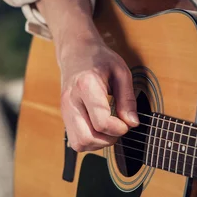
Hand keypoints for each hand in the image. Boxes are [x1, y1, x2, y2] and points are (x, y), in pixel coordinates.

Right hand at [36, 0, 138, 151]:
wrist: (76, 52)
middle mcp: (71, 100)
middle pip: (87, 137)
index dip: (119, 129)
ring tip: (109, 130)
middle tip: (119, 128)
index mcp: (87, 86)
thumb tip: (132, 123)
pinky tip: (99, 130)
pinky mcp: (64, 117)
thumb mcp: (121, 72)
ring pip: (79, 143)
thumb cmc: (100, 60)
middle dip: (108, 140)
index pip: (101, 122)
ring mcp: (65, 110)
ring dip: (98, 143)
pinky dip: (90, 142)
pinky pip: (75, 141)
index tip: (127, 122)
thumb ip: (128, 99)